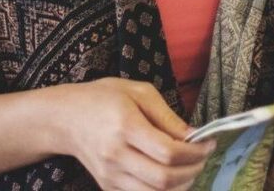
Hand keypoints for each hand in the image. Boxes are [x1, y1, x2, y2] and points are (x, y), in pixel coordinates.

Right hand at [56, 78, 211, 190]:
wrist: (65, 119)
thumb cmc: (102, 98)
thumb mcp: (137, 92)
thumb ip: (167, 115)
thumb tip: (194, 137)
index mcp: (125, 127)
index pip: (168, 152)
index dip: (195, 152)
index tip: (208, 143)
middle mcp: (116, 155)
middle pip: (164, 179)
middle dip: (192, 171)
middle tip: (202, 158)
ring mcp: (111, 176)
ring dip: (181, 186)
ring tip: (189, 168)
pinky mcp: (108, 187)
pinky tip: (171, 176)